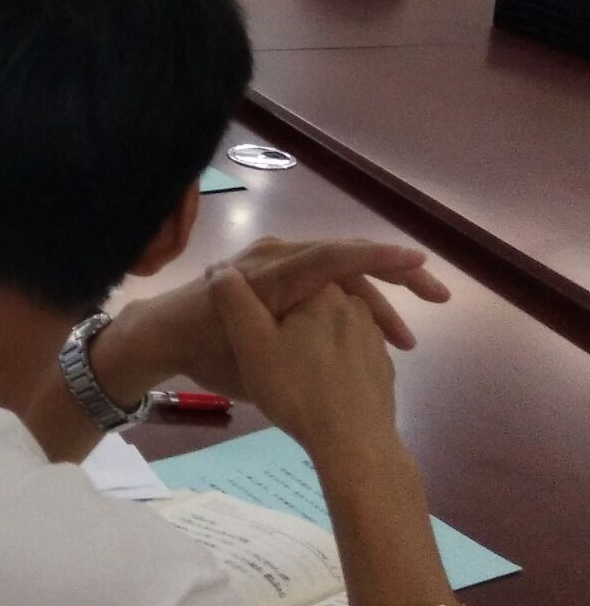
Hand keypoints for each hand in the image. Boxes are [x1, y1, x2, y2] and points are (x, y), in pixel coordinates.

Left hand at [103, 237, 447, 404]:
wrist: (167, 337)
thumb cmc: (204, 349)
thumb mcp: (242, 346)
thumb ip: (287, 315)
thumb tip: (320, 295)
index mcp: (271, 271)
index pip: (332, 256)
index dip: (375, 256)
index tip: (417, 259)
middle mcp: (278, 256)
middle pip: (346, 256)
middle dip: (395, 273)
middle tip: (438, 296)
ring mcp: (281, 263)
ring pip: (341, 271)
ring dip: (377, 298)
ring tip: (409, 339)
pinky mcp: (282, 276)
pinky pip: (328, 279)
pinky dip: (355, 300)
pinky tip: (380, 334)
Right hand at [208, 272, 397, 461]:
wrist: (353, 444)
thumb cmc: (296, 390)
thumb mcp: (250, 343)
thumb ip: (234, 299)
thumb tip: (222, 269)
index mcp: (323, 292)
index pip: (296, 272)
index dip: (271, 291)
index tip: (252, 313)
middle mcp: (355, 307)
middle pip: (316, 299)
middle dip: (293, 314)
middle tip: (267, 344)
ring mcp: (374, 339)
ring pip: (337, 324)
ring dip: (316, 336)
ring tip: (292, 366)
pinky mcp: (383, 369)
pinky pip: (353, 351)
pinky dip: (336, 359)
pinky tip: (320, 383)